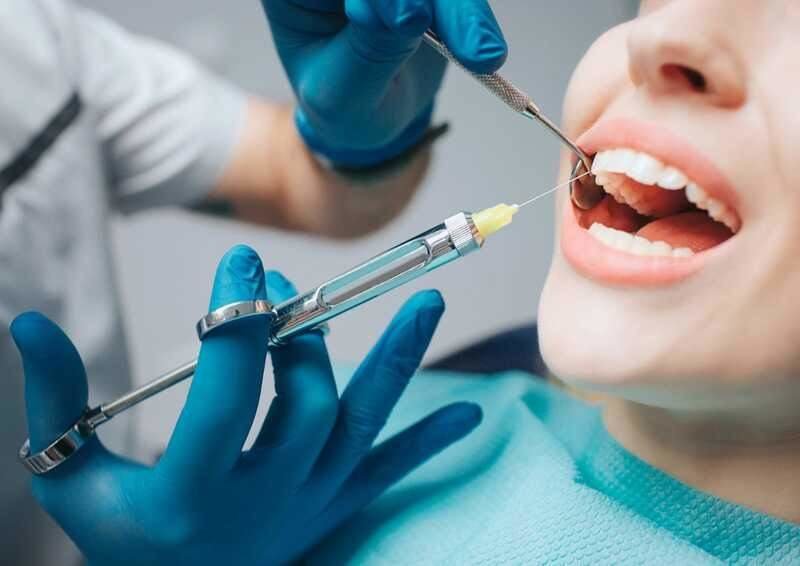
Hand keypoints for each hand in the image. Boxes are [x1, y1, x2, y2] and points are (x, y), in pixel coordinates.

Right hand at [12, 245, 480, 564]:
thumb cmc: (124, 537)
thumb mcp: (74, 478)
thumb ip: (59, 398)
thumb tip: (29, 318)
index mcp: (194, 493)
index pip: (228, 394)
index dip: (238, 323)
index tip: (240, 265)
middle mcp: (264, 501)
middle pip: (305, 404)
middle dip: (297, 334)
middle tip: (277, 285)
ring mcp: (309, 506)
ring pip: (360, 428)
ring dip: (395, 364)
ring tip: (429, 302)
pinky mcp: (332, 509)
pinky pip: (387, 473)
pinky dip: (427, 441)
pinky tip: (470, 415)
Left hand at [262, 0, 507, 166]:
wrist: (377, 119)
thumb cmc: (346, 108)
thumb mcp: (344, 95)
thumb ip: (370, 50)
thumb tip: (405, 7)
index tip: (405, 20)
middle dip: (427, 2)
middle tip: (460, 40)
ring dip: (462, 12)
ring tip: (482, 57)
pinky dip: (473, 17)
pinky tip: (485, 53)